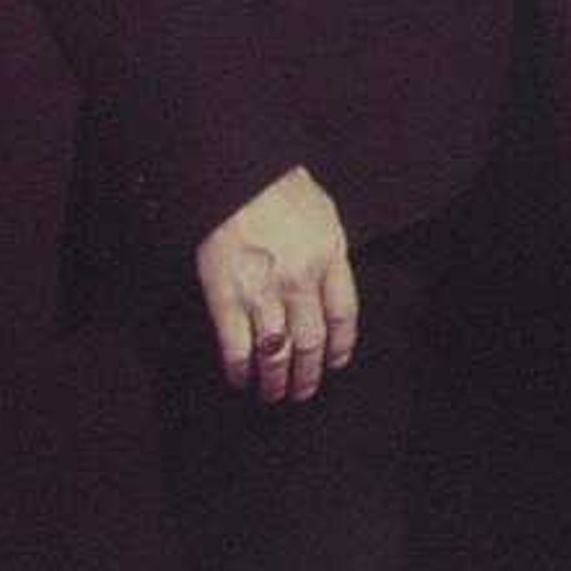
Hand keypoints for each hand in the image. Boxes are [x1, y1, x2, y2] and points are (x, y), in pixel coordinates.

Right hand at [195, 164, 355, 402]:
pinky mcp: (226, 296)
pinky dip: (240, 368)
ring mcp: (263, 290)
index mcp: (329, 256)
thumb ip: (330, 253)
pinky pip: (237, 345)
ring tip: (275, 394)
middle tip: (304, 391)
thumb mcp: (325, 216)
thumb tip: (330, 289)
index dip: (341, 344)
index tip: (336, 362)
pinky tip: (241, 379)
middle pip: (311, 340)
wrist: (238, 176)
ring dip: (276, 379)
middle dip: (309, 372)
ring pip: (277, 351)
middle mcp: (301, 279)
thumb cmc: (281, 190)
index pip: (343, 313)